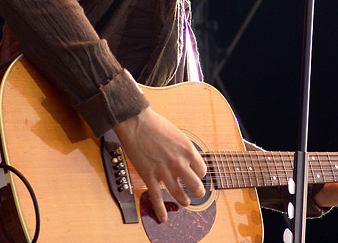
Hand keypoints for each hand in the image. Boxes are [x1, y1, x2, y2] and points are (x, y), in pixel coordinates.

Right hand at [113, 107, 206, 221]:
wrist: (136, 121)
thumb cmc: (155, 124)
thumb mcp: (177, 134)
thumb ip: (183, 149)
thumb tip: (186, 160)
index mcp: (188, 150)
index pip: (202, 170)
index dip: (199, 174)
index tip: (196, 175)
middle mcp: (179, 162)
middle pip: (195, 185)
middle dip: (198, 192)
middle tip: (197, 194)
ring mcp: (165, 171)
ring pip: (179, 194)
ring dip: (184, 201)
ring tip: (185, 203)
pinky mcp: (149, 176)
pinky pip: (157, 198)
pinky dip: (161, 210)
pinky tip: (163, 217)